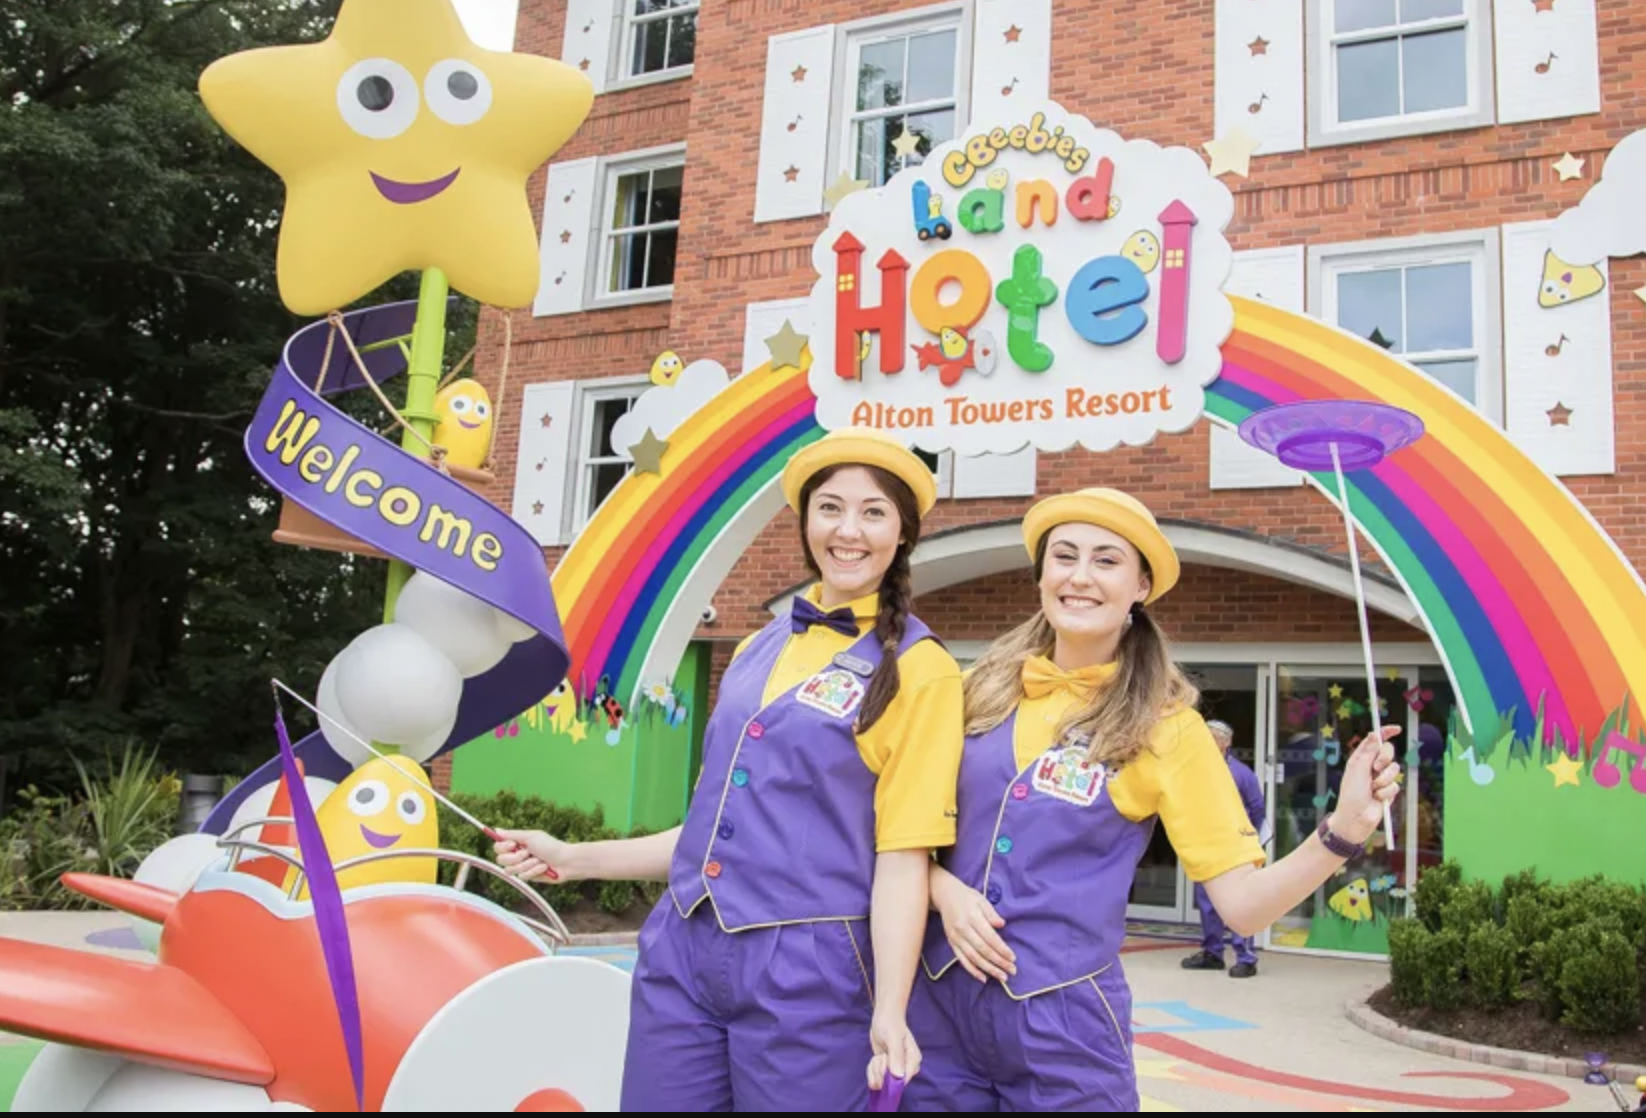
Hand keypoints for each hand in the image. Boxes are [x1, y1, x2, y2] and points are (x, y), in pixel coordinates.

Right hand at [491, 828, 574, 882]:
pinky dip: (534, 871)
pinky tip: (544, 868)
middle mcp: (517, 855)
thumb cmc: (550, 846)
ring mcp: (522, 867)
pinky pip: (523, 877)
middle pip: (501, 860)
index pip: (498, 847)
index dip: (503, 847)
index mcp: (517, 843)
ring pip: (511, 870)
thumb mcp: (531, 837)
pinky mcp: (528, 877)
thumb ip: (512, 834)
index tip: (514, 844)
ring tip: (539, 860)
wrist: (565, 861)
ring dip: (527, 864)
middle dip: (515, 858)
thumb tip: (496, 829)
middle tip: (528, 853)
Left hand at [867, 1012, 921, 1091]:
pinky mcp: (887, 1069)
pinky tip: (875, 1058)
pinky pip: (876, 1078)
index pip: (902, 1081)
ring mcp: (896, 1070)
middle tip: (881, 1055)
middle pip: (890, 1083)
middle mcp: (907, 1068)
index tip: (883, 1060)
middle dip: (880, 1071)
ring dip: (875, 1069)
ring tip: (879, 1055)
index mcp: (913, 1061)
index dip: (889, 1076)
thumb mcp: (892, 1038)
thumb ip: (896, 1056)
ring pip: (881, 1082)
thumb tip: (898, 1077)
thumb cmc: (890, 1023)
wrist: (885, 1016)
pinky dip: (872, 1070)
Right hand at [934, 875, 1015, 983]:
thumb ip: (991, 913)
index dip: (1002, 949)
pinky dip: (972, 970)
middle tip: (1012, 971)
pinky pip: (962, 960)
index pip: (989, 937)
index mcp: (972, 917)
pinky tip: (983, 978)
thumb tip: (1001, 924)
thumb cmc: (967, 897)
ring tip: (1002, 977)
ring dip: (988, 969)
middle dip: (999, 962)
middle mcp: (962, 929)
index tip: (1013, 958)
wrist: (944, 894)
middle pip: (982, 950)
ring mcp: (955, 938)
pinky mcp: (951, 943)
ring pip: (973, 958)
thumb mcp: (981, 899)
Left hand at [1332, 725, 1401, 843]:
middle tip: (1375, 768)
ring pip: (1395, 769)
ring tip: (1373, 789)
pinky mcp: (1388, 791)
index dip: (1385, 733)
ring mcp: (1381, 779)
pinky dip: (1386, 792)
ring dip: (1384, 779)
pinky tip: (1378, 799)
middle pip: (1389, 752)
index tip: (1397, 729)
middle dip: (1385, 759)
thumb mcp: (1357, 770)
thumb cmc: (1351, 795)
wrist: (1355, 819)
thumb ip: (1368, 752)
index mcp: (1360, 759)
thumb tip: (1374, 734)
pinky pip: (1395, 785)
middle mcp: (1371, 767)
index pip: (1375, 741)